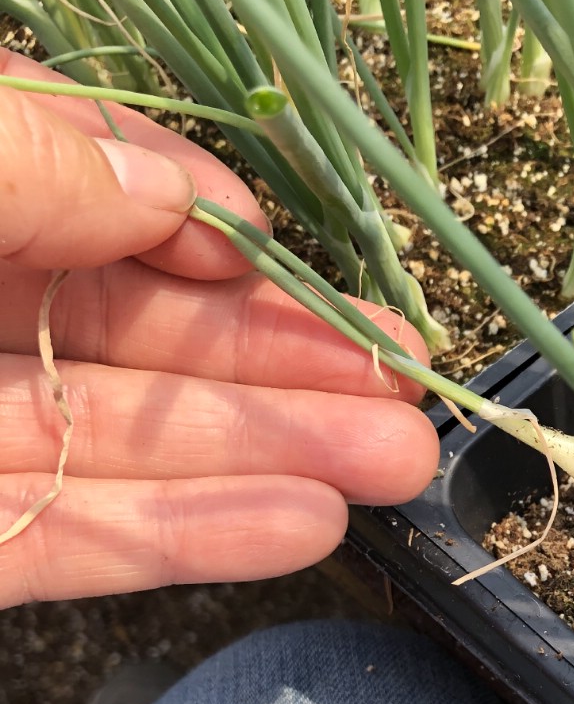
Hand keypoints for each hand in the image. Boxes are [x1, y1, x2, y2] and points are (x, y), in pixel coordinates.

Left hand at [0, 50, 439, 607]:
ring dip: (269, 453)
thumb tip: (175, 198)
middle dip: (280, 357)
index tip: (254, 247)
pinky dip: (182, 540)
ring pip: (127, 443)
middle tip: (405, 384)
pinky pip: (64, 546)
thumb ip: (28, 157)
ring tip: (401, 463)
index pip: (94, 193)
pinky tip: (302, 527)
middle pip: (139, 332)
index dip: (191, 220)